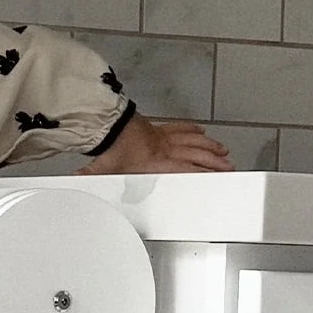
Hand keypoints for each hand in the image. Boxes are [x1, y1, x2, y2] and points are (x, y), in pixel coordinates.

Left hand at [79, 113, 233, 176]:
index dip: (204, 173)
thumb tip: (82, 189)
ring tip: (223, 151)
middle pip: (195, 154)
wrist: (106, 123)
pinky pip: (179, 127)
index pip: (185, 169)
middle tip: (229, 167)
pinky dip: (191, 129)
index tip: (219, 177)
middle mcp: (163, 148)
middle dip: (214, 161)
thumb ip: (95, 182)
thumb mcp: (102, 170)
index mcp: (155, 163)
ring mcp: (161, 136)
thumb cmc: (108, 148)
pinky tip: (200, 132)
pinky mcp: (156, 127)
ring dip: (209, 146)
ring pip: (191, 140)